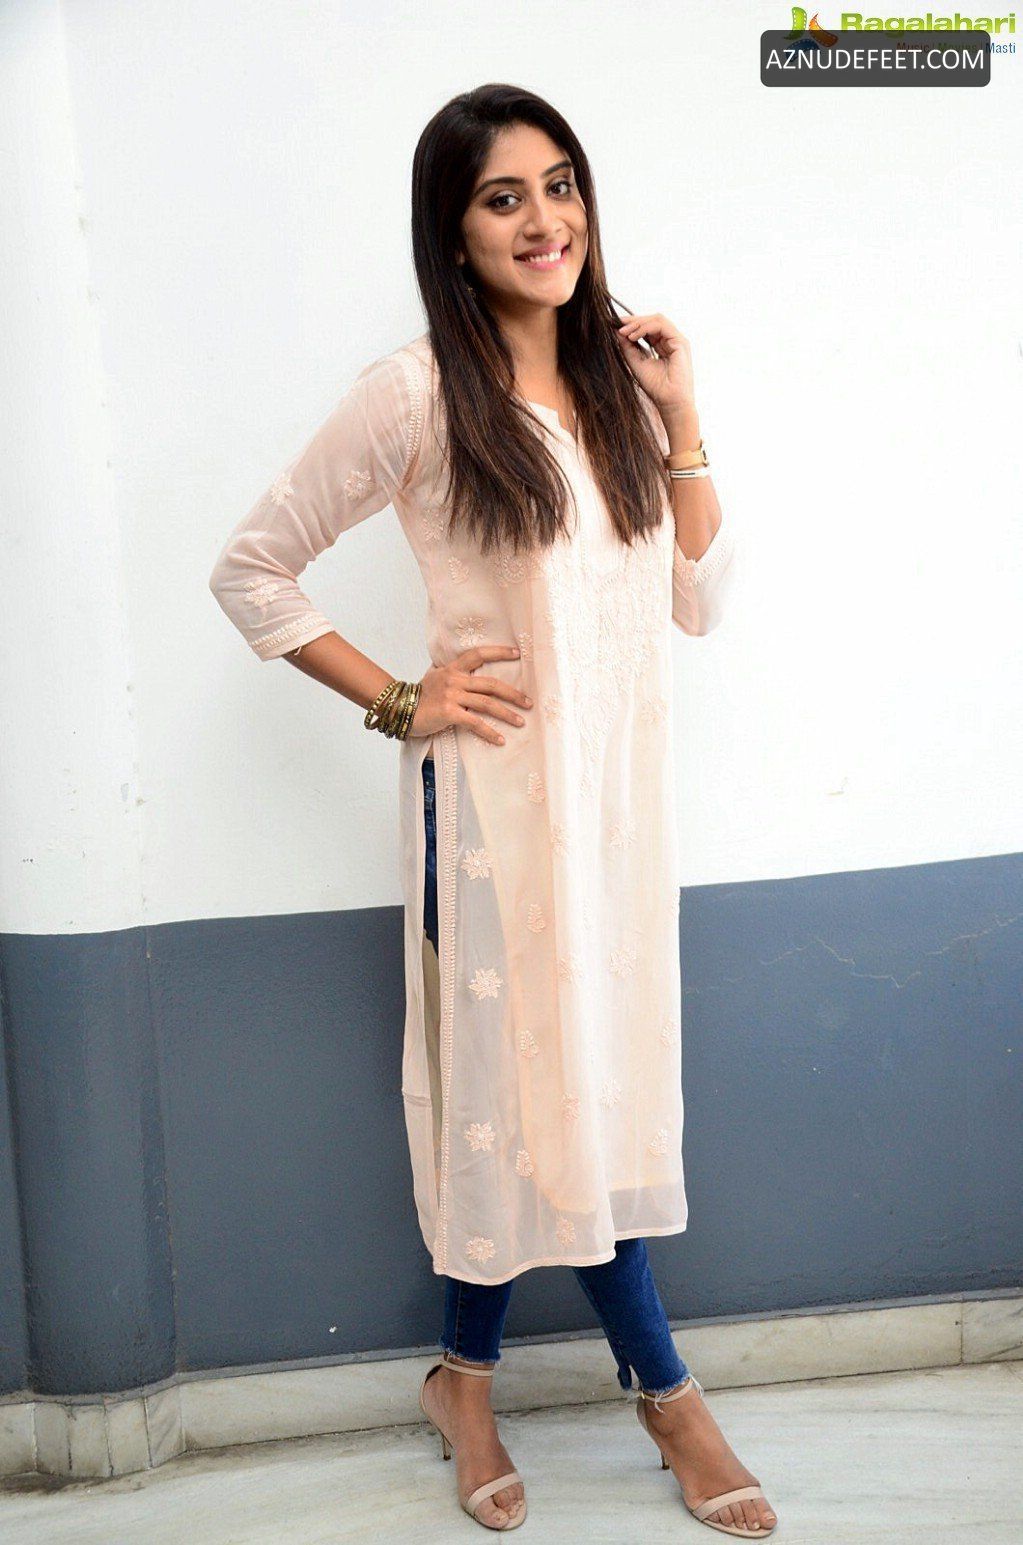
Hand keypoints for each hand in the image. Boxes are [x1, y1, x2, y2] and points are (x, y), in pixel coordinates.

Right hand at [410, 644, 531, 746]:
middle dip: (513, 693)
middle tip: (528, 702)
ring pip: (487, 703)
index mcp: (453, 669)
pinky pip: (475, 722)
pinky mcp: (449, 713)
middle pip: (491, 683)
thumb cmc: (419, 696)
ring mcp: (452, 695)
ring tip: (521, 722)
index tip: (517, 654)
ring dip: (507, 713)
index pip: (478, 654)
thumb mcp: (434, 677)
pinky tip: (500, 739)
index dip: (498, 652)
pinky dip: (489, 732)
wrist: (399, 709)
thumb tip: (466, 671)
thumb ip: (451, 673)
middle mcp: (455, 679)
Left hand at [614, 311, 695, 415]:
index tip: (615, 325)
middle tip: (617, 324)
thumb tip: (617, 332)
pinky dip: (645, 328)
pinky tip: (633, 336)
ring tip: (624, 331)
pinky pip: (661, 326)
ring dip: (638, 323)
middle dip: (634, 321)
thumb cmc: (656, 388)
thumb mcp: (636, 363)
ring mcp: (677, 341)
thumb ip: (628, 347)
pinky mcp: (680, 342)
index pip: (648, 328)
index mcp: (664, 346)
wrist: (670, 402)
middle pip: (653, 320)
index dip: (632, 324)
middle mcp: (672, 341)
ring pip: (657, 320)